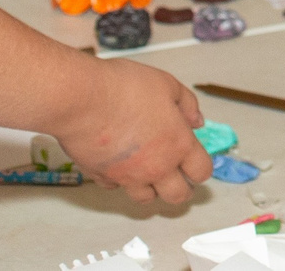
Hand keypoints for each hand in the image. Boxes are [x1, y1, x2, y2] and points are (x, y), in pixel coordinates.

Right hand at [44, 58, 211, 205]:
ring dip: (151, 188)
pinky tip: (119, 164)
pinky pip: (115, 187)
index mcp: (178, 145)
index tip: (197, 163)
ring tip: (149, 172)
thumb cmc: (127, 88)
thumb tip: (196, 121)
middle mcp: (156, 167)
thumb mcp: (168, 85)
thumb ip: (187, 105)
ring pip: (145, 198)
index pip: (201, 172)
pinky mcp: (100, 177)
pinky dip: (119, 180)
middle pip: (178, 196)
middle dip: (182, 189)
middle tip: (178, 176)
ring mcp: (127, 176)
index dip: (201, 168)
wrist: (83, 99)